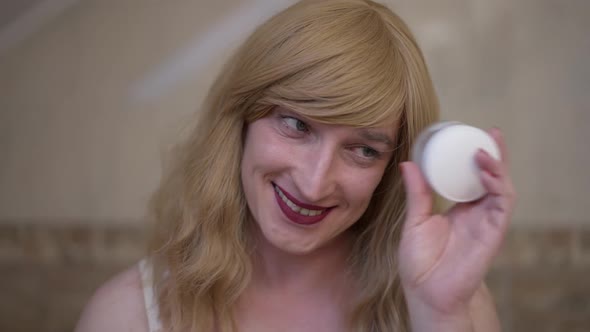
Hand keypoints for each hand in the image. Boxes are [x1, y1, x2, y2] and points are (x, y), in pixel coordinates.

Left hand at [398, 128, 515, 316]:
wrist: (427, 291)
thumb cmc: (420, 261)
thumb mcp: (415, 220)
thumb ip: (417, 193)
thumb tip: (407, 163)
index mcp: (459, 208)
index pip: (474, 177)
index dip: (477, 157)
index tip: (472, 135)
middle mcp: (477, 212)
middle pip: (493, 178)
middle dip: (495, 155)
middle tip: (491, 132)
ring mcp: (487, 222)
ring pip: (502, 188)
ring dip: (497, 167)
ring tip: (484, 150)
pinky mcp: (493, 233)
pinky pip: (503, 205)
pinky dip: (499, 187)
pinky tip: (488, 173)